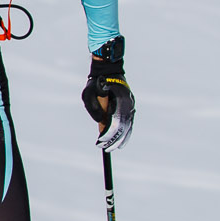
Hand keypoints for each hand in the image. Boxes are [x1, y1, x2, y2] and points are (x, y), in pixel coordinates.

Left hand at [81, 36, 135, 150]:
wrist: (109, 71)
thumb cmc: (96, 83)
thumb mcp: (88, 93)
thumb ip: (93, 108)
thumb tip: (100, 123)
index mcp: (119, 100)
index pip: (115, 122)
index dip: (108, 133)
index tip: (100, 141)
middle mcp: (128, 104)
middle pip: (124, 126)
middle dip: (115, 139)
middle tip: (106, 148)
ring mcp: (131, 105)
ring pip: (128, 125)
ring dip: (122, 138)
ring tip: (114, 147)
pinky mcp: (130, 106)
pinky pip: (129, 122)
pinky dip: (126, 132)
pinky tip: (121, 140)